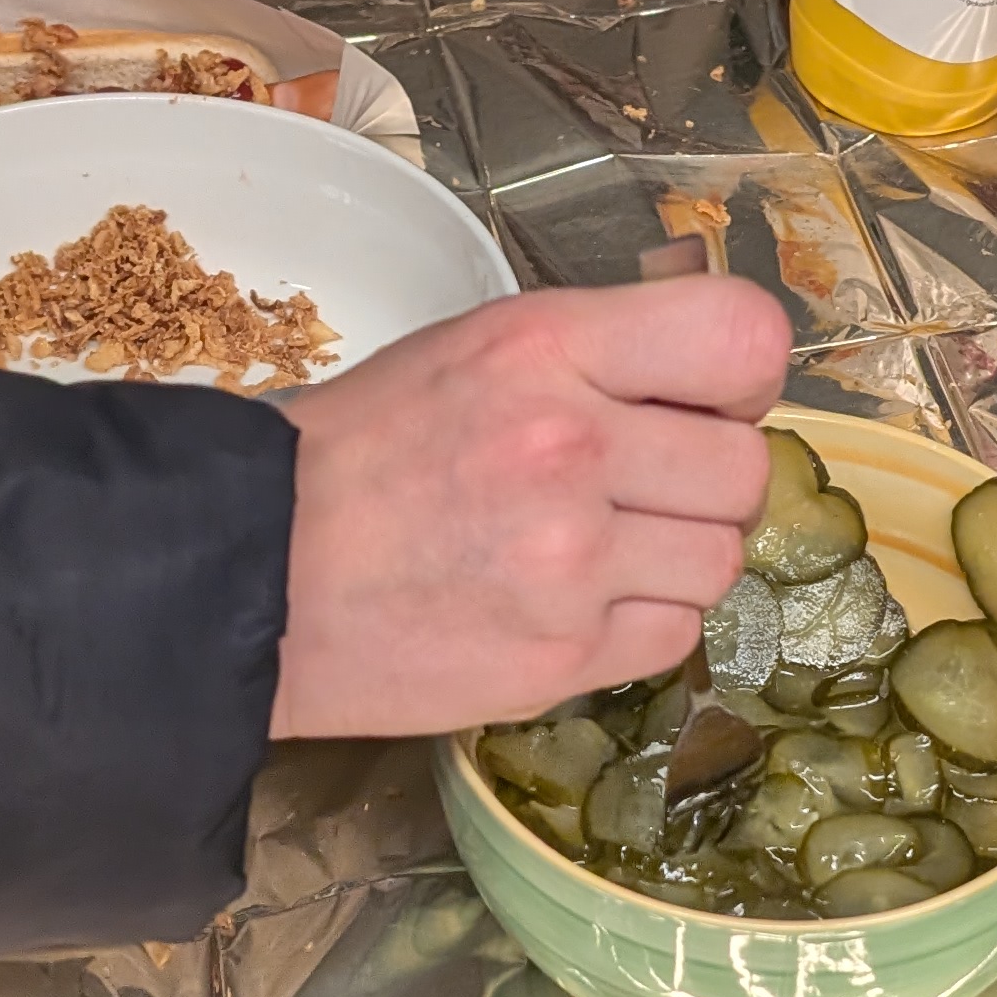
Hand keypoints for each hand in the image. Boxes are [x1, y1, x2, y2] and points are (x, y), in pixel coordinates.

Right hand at [269, 278, 790, 739]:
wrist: (251, 573)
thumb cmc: (359, 454)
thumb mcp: (473, 349)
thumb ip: (599, 353)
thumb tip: (721, 381)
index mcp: (545, 346)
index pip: (743, 338)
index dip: (743, 379)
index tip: (709, 402)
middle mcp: (568, 447)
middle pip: (745, 468)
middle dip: (705, 481)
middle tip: (635, 490)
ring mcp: (569, 563)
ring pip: (720, 559)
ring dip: (674, 557)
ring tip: (588, 550)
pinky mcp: (560, 659)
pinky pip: (674, 636)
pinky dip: (637, 625)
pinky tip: (567, 605)